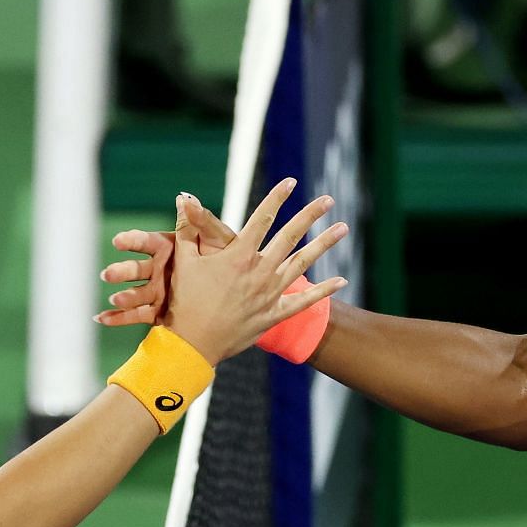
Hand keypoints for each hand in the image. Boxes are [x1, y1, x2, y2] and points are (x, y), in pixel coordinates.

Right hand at [97, 192, 251, 328]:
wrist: (236, 292)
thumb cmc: (226, 257)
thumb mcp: (217, 238)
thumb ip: (200, 221)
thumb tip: (186, 198)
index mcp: (169, 248)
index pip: (147, 242)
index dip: (132, 241)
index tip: (118, 241)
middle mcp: (159, 269)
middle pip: (137, 269)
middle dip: (122, 271)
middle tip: (108, 274)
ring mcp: (158, 291)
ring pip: (136, 293)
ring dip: (123, 296)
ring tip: (114, 300)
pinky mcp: (159, 311)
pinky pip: (138, 315)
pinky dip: (120, 318)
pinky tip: (103, 319)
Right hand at [147, 179, 346, 362]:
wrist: (192, 345)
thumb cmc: (184, 302)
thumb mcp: (184, 261)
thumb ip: (187, 228)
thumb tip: (183, 198)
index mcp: (239, 255)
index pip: (262, 218)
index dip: (277, 197)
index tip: (290, 181)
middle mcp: (259, 271)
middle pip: (290, 236)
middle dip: (310, 215)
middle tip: (328, 199)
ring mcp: (270, 293)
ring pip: (303, 263)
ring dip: (324, 244)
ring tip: (343, 228)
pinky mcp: (274, 315)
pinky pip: (304, 302)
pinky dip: (323, 292)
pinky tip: (342, 281)